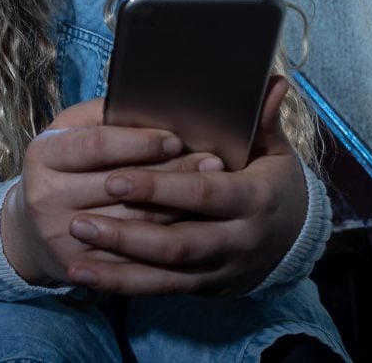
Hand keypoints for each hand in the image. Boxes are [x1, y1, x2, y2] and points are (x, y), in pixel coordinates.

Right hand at [0, 98, 214, 286]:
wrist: (30, 229)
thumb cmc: (64, 165)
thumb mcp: (70, 131)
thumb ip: (104, 114)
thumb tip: (154, 102)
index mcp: (43, 155)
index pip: (97, 145)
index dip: (140, 142)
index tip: (176, 139)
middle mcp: (45, 197)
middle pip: (120, 184)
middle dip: (171, 172)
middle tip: (211, 161)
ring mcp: (61, 236)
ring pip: (133, 223)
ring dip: (178, 205)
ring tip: (213, 187)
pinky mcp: (79, 267)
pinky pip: (133, 257)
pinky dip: (167, 239)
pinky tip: (195, 223)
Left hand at [65, 76, 307, 294]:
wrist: (296, 238)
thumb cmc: (273, 181)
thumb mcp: (274, 151)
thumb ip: (262, 120)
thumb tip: (272, 81)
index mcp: (254, 199)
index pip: (202, 194)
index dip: (159, 189)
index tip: (114, 179)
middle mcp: (240, 240)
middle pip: (178, 242)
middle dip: (127, 234)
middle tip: (79, 220)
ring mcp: (222, 268)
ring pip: (166, 273)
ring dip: (118, 265)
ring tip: (75, 250)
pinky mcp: (206, 287)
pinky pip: (161, 289)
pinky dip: (124, 284)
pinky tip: (87, 275)